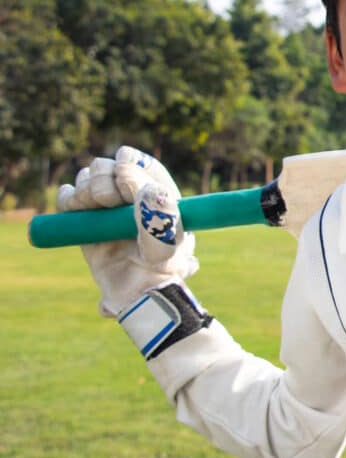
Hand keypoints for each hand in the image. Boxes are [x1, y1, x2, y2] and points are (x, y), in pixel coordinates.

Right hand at [57, 146, 197, 316]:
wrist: (135, 295)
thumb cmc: (160, 271)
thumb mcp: (166, 244)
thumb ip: (158, 215)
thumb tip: (147, 188)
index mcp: (161, 196)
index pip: (145, 166)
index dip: (132, 162)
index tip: (122, 169)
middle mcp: (134, 197)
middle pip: (113, 166)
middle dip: (106, 178)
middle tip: (107, 201)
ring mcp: (109, 207)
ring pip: (91, 176)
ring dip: (88, 188)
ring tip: (95, 208)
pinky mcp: (85, 219)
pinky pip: (69, 194)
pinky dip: (69, 197)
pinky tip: (78, 209)